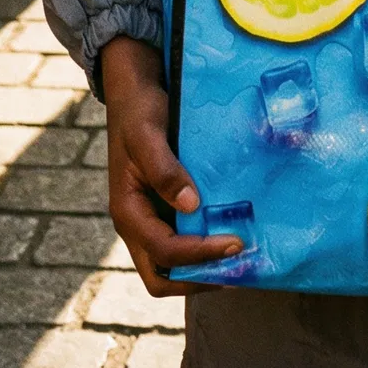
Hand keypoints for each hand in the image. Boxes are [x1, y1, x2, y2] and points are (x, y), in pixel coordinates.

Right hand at [101, 35, 241, 296]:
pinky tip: (230, 231)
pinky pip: (181, 239)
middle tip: (238, 265)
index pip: (163, 251)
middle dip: (199, 277)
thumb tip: (190, 207)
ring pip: (171, 263)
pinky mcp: (163, 207)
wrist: (134, 90)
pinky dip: (203, 246)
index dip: (199, 255)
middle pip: (162, 274)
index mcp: (127, 211)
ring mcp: (150, 217)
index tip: (236, 243)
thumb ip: (164, 170)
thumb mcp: (147, 135)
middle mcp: (137, 222)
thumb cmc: (139, 110)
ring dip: (203, 267)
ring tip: (240, 258)